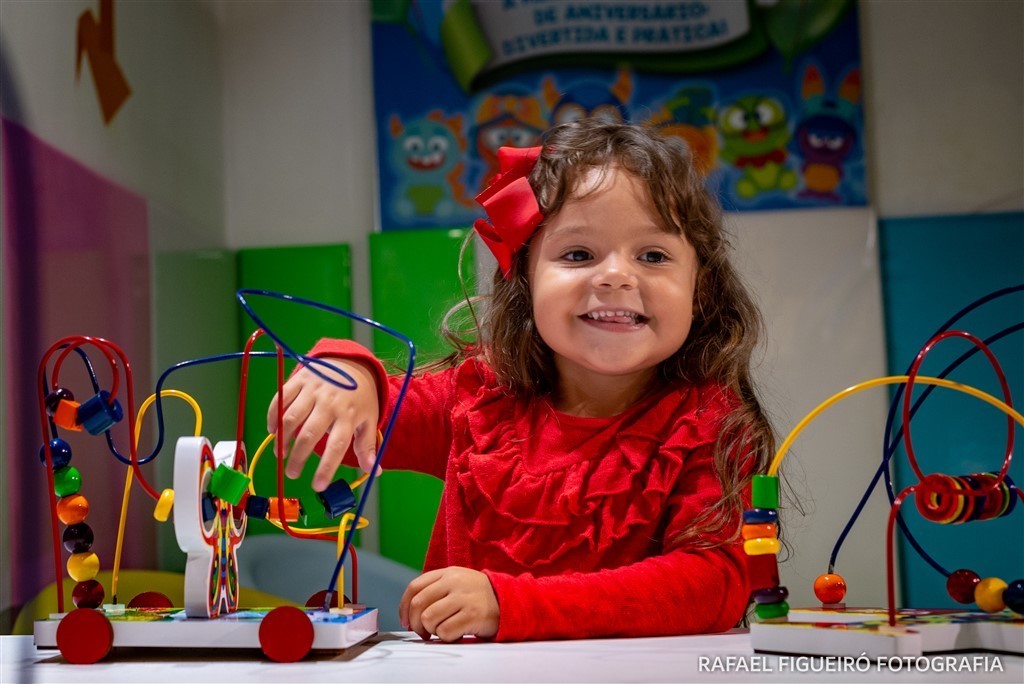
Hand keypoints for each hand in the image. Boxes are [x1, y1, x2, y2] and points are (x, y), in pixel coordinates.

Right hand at [266, 356, 379, 490]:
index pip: (337, 446)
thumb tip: (374, 471)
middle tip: (292, 474)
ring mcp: (313, 390)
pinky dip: (273, 416)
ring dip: (282, 439)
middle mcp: (330, 402)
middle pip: (310, 435)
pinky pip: (281, 399)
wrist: (351, 363)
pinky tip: (273, 431)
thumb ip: (367, 446)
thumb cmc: (360, 397)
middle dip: (298, 458)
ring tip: (280, 454)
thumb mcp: (369, 419)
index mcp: (349, 415)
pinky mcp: (300, 379)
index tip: (318, 486)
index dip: (326, 468)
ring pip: (291, 418)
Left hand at [399, 567, 499, 641]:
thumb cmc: (477, 596)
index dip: (404, 606)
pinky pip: (445, 631)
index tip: (405, 620)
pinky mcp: (472, 615)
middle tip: (422, 632)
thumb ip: (435, 589)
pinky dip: (446, 637)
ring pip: (428, 618)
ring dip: (431, 630)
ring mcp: (463, 598)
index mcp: (448, 573)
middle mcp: (454, 582)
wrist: (509, 601)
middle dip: (415, 623)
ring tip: (442, 631)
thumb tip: (409, 612)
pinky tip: (456, 633)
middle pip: (418, 604)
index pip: (415, 587)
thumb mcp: (457, 583)